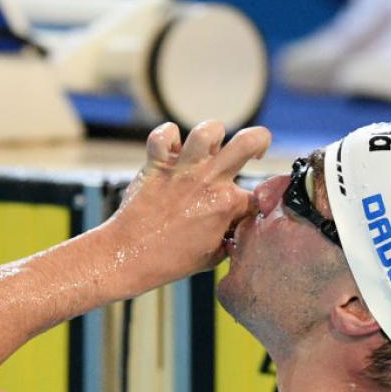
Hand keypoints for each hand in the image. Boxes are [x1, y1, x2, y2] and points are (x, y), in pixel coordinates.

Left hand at [112, 120, 270, 283]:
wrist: (130, 256)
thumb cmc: (170, 261)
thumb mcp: (213, 256)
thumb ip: (231, 237)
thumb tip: (239, 229)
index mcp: (226, 205)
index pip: (257, 194)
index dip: (258, 200)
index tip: (246, 209)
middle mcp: (208, 181)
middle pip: (248, 142)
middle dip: (260, 140)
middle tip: (254, 150)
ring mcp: (182, 170)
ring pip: (208, 130)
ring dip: (213, 134)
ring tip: (210, 147)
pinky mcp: (156, 164)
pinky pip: (163, 134)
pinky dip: (168, 136)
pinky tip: (172, 149)